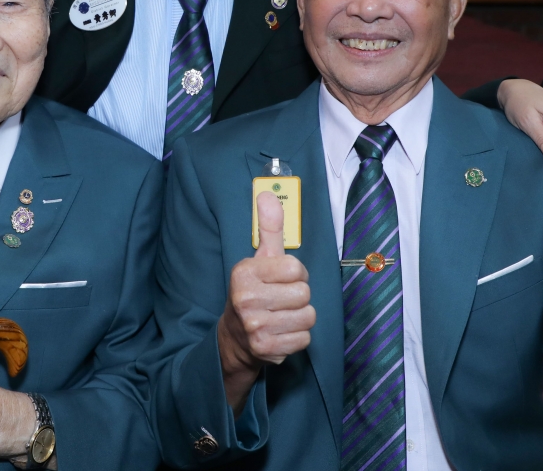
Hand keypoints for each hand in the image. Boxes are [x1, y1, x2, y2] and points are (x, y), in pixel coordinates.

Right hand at [216, 192, 315, 410]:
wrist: (234, 337)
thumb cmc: (253, 291)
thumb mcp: (259, 258)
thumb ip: (268, 228)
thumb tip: (268, 195)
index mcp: (245, 272)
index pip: (296, 268)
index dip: (296, 274)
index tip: (282, 279)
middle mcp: (246, 298)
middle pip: (304, 294)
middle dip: (299, 297)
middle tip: (282, 300)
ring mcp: (254, 325)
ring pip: (308, 316)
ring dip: (300, 318)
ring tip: (282, 316)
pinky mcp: (265, 348)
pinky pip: (304, 338)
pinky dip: (297, 337)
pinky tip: (281, 332)